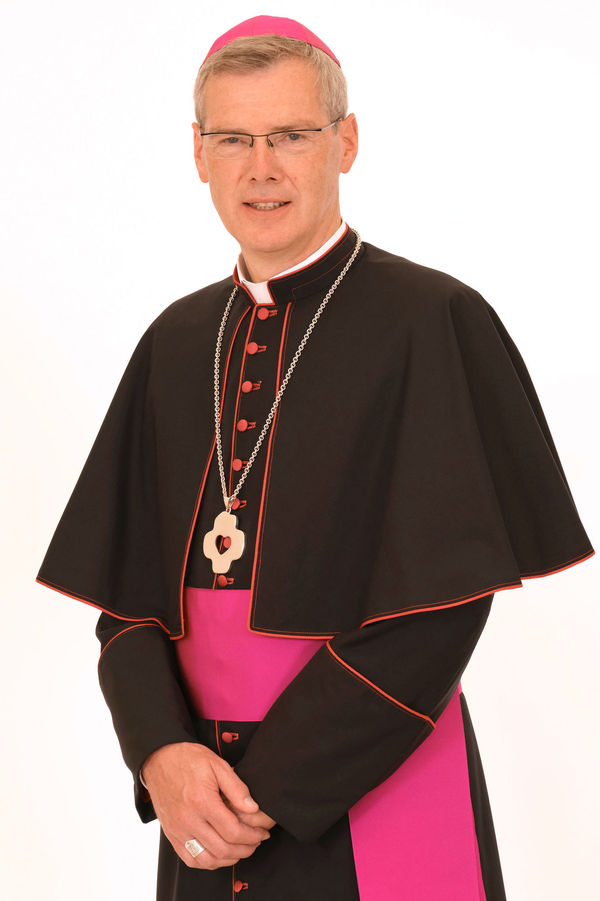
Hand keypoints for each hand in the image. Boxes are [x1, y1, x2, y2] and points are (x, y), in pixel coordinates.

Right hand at [141, 742, 271, 869]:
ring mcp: (178, 830)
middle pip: (222, 849)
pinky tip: (220, 855)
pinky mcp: (171, 835)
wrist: (159, 759)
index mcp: (202, 801)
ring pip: (207, 859)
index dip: (252, 836)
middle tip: (256, 841)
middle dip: (245, 849)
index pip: (232, 831)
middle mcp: (188, 819)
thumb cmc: (188, 759)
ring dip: (229, 859)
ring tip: (242, 850)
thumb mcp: (217, 764)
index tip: (262, 833)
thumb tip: (253, 808)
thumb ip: (236, 788)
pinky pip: (190, 859)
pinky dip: (208, 862)